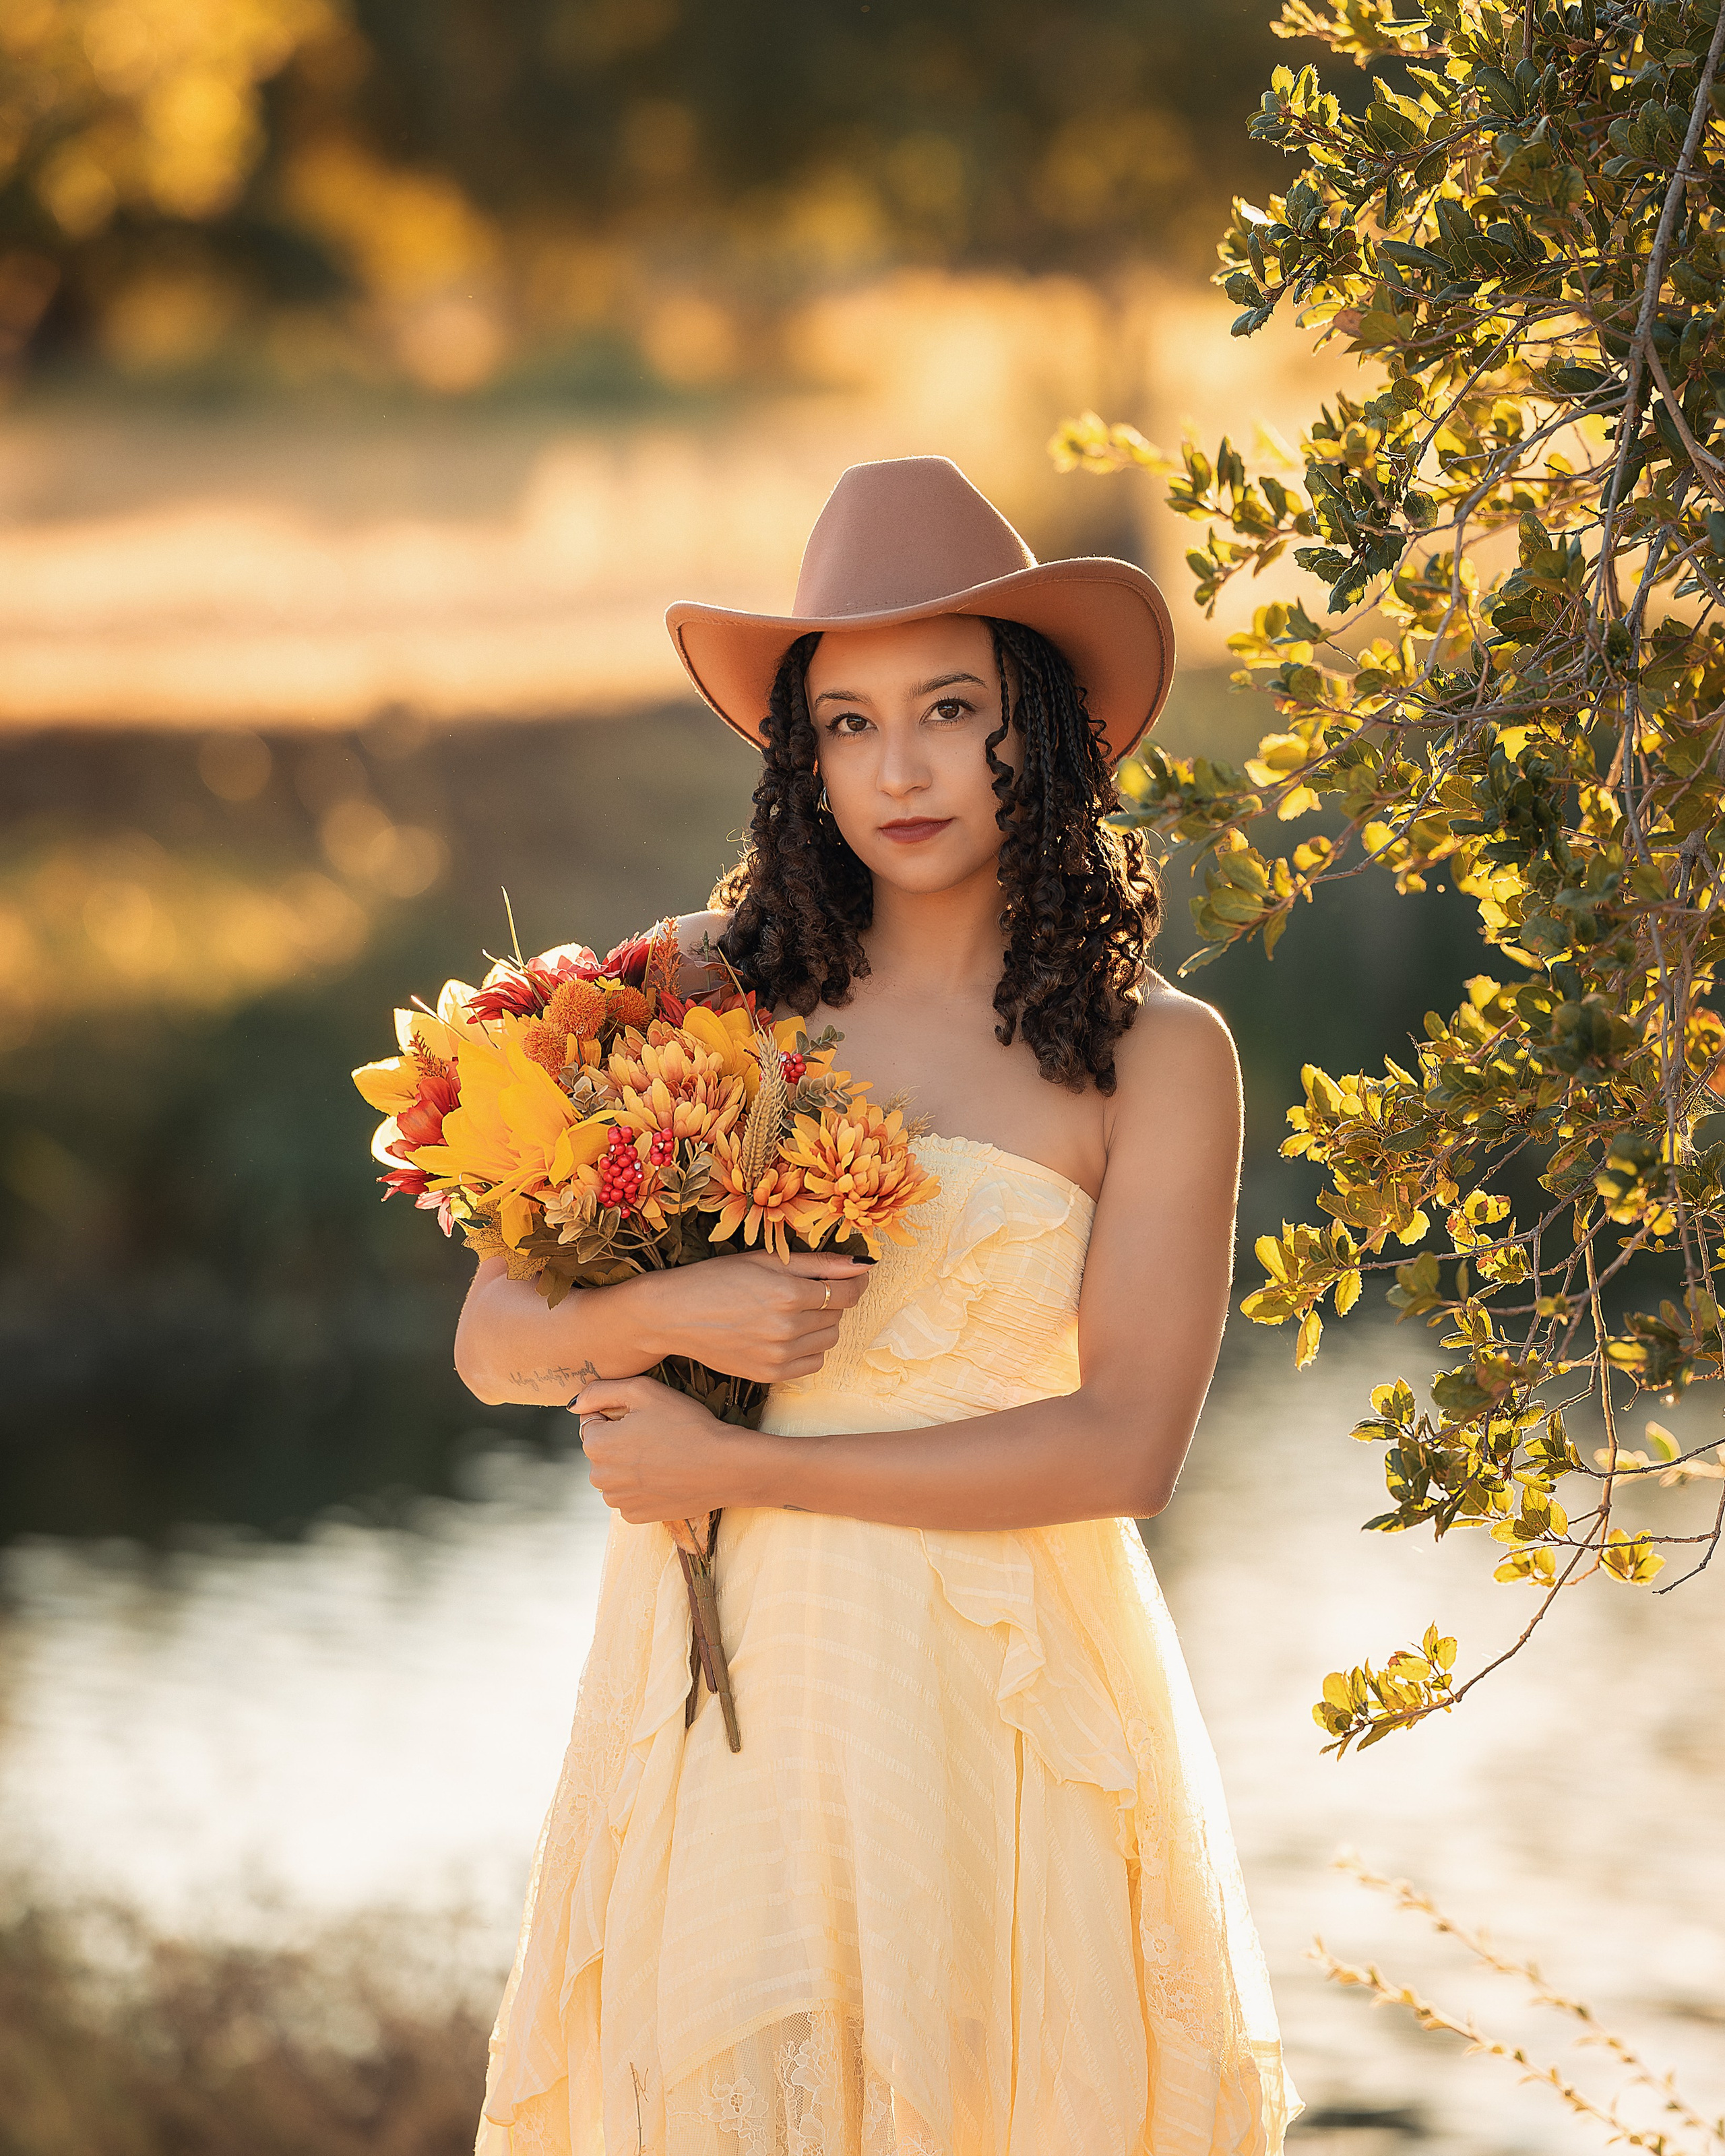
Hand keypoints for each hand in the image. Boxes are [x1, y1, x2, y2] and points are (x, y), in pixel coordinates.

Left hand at [575, 1375, 758, 1523]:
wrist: (724, 1466)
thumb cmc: (685, 1423)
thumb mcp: (643, 1390)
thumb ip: (600, 1391)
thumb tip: (573, 1404)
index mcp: (596, 1445)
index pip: (591, 1422)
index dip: (617, 1414)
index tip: (644, 1417)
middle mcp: (599, 1478)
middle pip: (601, 1450)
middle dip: (620, 1441)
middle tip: (656, 1434)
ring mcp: (618, 1501)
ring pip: (614, 1474)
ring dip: (630, 1465)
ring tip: (663, 1455)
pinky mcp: (636, 1517)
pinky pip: (629, 1496)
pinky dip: (642, 1487)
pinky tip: (665, 1476)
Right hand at [642, 1249, 869, 1382]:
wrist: (675, 1314)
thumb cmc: (718, 1279)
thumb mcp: (768, 1260)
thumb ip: (820, 1263)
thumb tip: (864, 1264)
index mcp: (789, 1294)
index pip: (848, 1292)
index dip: (854, 1282)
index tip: (851, 1276)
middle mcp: (787, 1329)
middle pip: (839, 1316)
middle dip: (831, 1300)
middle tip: (805, 1290)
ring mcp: (779, 1356)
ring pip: (829, 1341)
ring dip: (821, 1325)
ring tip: (793, 1312)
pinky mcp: (770, 1375)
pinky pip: (812, 1364)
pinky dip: (808, 1349)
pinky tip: (787, 1334)